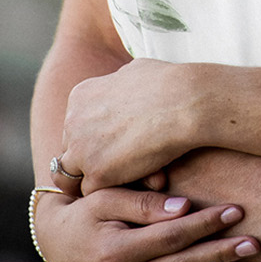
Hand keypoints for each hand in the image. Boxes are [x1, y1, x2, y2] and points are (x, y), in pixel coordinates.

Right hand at [33, 186, 260, 261]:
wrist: (58, 248)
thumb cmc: (89, 213)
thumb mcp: (108, 198)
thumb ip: (146, 201)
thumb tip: (185, 206)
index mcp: (113, 254)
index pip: (172, 238)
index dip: (206, 224)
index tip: (237, 211)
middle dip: (224, 255)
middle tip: (257, 242)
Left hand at [64, 58, 202, 194]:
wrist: (187, 102)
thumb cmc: (172, 83)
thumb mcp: (136, 70)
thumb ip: (120, 83)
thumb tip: (125, 81)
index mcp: (80, 96)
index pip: (77, 126)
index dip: (98, 136)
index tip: (123, 140)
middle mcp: (73, 122)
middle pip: (74, 149)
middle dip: (96, 157)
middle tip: (129, 160)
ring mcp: (81, 149)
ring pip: (74, 174)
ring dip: (99, 177)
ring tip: (131, 176)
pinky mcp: (97, 173)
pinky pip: (93, 191)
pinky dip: (115, 190)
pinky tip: (139, 181)